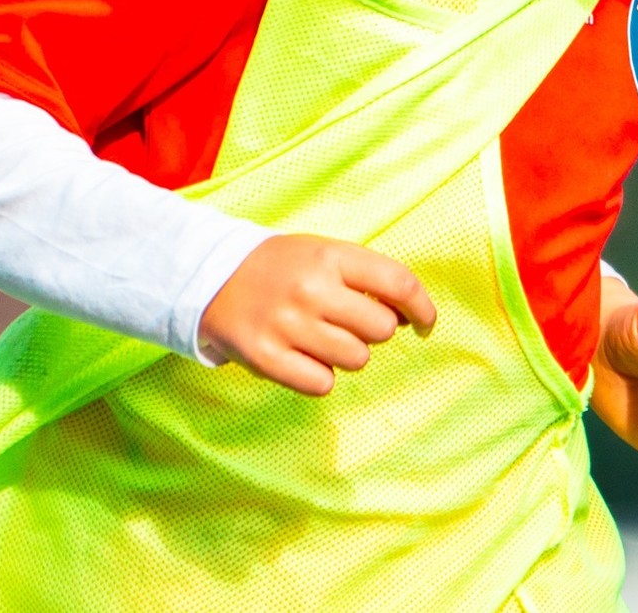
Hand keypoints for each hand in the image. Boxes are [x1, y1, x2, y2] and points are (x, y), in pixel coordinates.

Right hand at [197, 233, 436, 396]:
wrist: (212, 277)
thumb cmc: (282, 267)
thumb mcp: (323, 252)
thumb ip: (365, 277)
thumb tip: (408, 316)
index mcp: (330, 255)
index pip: (398, 283)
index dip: (422, 308)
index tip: (425, 323)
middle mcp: (311, 288)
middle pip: (381, 329)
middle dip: (374, 331)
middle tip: (349, 322)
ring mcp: (288, 324)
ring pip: (356, 359)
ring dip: (347, 354)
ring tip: (320, 336)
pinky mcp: (266, 357)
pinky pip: (323, 384)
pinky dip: (320, 376)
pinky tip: (302, 355)